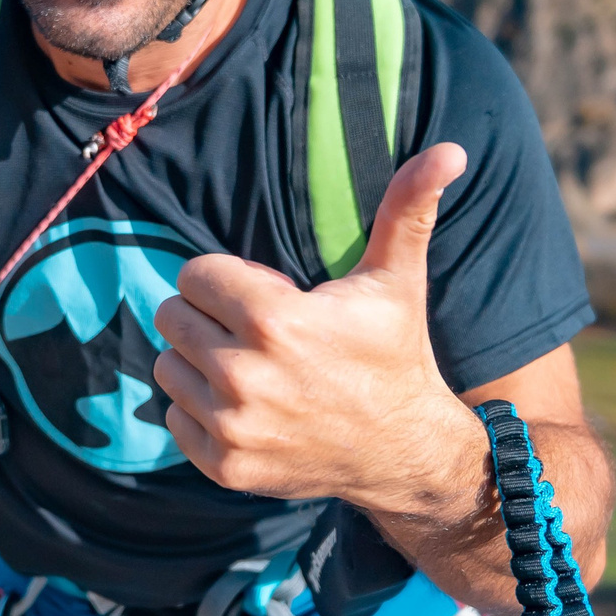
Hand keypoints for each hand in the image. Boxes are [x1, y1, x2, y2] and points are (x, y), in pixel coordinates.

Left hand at [151, 143, 484, 512]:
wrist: (405, 452)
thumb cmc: (395, 356)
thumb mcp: (398, 280)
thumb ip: (407, 209)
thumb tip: (449, 150)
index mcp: (275, 320)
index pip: (195, 275)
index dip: (226, 279)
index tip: (263, 294)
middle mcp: (244, 375)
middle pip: (173, 317)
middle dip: (209, 316)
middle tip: (255, 330)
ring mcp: (231, 425)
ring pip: (167, 366)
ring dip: (198, 362)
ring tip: (250, 366)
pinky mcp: (224, 465)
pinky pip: (174, 417)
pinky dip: (200, 411)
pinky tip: (247, 407)